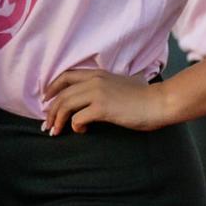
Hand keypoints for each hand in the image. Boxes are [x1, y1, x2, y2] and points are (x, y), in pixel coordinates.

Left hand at [42, 70, 170, 135]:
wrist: (159, 102)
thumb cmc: (143, 98)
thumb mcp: (119, 85)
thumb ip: (104, 88)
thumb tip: (91, 102)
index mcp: (97, 74)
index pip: (66, 76)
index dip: (52, 88)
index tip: (46, 101)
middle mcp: (94, 80)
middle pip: (62, 93)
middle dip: (51, 110)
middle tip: (47, 124)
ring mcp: (98, 93)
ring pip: (66, 105)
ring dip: (57, 120)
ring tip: (55, 132)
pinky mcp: (102, 108)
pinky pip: (78, 118)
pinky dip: (75, 126)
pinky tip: (82, 131)